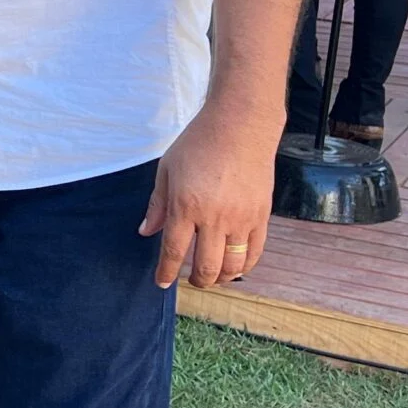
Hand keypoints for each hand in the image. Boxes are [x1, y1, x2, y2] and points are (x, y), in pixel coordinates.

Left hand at [144, 99, 282, 287]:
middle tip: (191, 280)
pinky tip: (235, 267)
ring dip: (221, 278)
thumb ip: (158, 205)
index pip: (174, 251)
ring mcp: (241, 218)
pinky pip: (255, 252)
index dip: (166, 272)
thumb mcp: (167, 170)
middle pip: (206, 267)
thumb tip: (146, 232)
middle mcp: (215, 217)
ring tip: (213, 277)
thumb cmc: (199, 143)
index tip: (162, 282)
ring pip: (233, 266)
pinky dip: (244, 266)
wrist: (240, 125)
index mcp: (186, 206)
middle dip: (196, 280)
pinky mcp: (262, 216)